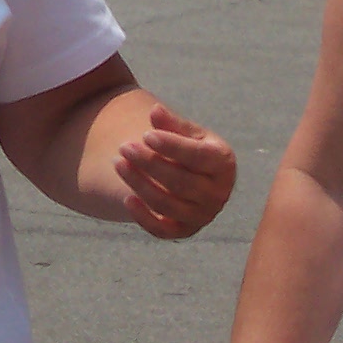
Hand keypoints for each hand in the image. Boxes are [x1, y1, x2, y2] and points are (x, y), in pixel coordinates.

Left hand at [114, 102, 236, 238]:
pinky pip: (163, 230)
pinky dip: (143, 217)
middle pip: (180, 182)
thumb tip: (155, 111)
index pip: (198, 157)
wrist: (191, 176)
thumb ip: (172, 123)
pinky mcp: (185, 231)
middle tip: (123, 147)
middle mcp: (218, 194)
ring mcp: (202, 215)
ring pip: (167, 204)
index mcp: (224, 164)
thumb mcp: (186, 132)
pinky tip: (127, 198)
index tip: (146, 135)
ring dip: (139, 184)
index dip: (171, 146)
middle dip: (149, 163)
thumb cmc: (189, 148)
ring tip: (118, 162)